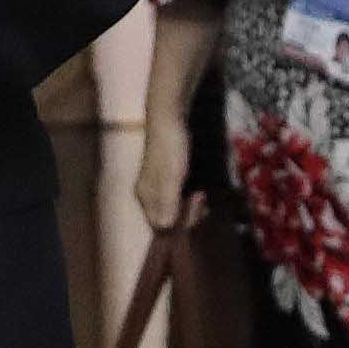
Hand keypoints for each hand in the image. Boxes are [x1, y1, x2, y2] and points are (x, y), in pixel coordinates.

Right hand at [137, 99, 203, 230]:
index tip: (198, 208)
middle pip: (166, 220)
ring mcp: (155, 186)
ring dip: (189, 209)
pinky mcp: (165, 176)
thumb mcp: (171, 178)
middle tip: (202, 200)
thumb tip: (165, 229)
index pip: (161, 226)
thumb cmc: (170, 148)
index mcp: (146, 197)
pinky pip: (175, 198)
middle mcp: (147, 195)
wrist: (169, 118)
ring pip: (172, 210)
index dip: (181, 223)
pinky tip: (198, 192)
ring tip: (202, 197)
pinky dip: (187, 199)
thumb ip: (169, 203)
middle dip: (187, 215)